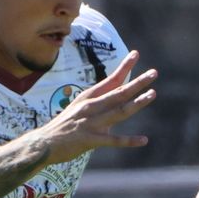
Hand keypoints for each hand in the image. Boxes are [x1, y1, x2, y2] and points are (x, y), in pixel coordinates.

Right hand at [37, 50, 157, 164]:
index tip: (136, 54)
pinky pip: (114, 140)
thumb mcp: (79, 109)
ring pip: (119, 111)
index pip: (110, 80)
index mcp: (89, 97)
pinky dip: (129, 140)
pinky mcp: (90, 139)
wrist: (44, 143)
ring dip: (137, 103)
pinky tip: (144, 140)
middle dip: (138, 82)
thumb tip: (119, 104)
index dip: (124, 67)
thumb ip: (101, 107)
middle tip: (154, 73)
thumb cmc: (63, 126)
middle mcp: (91, 106)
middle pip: (119, 92)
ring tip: (152, 94)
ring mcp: (91, 123)